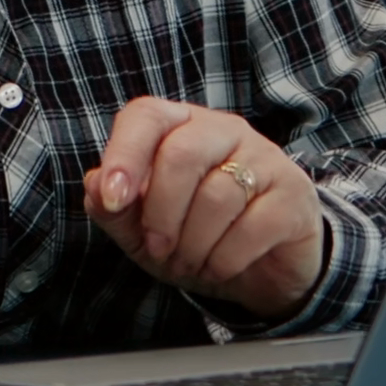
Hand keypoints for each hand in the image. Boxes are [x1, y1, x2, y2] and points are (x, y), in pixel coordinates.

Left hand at [83, 98, 324, 319]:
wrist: (265, 270)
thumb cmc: (197, 238)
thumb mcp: (145, 232)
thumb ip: (115, 210)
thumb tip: (92, 186)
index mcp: (180, 127)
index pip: (146, 115)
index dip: (124, 154)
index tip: (111, 198)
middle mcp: (222, 130)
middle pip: (180, 154)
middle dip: (161, 214)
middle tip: (159, 249)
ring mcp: (263, 157)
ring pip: (217, 195)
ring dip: (194, 245)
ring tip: (193, 261)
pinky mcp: (293, 192)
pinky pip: (252, 225)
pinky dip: (226, 259)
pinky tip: (222, 266)